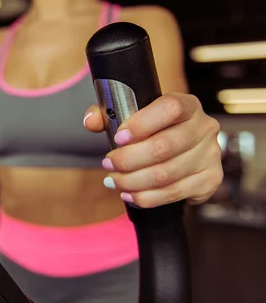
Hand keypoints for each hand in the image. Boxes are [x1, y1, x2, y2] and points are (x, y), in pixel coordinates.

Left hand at [84, 93, 223, 207]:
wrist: (175, 149)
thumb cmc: (149, 129)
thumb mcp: (128, 116)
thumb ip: (105, 115)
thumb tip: (91, 121)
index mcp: (186, 104)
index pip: (169, 108)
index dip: (142, 124)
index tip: (118, 138)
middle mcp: (204, 127)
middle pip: (164, 147)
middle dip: (128, 160)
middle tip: (108, 164)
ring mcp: (211, 155)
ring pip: (166, 174)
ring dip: (133, 181)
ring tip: (113, 181)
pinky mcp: (210, 179)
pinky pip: (174, 193)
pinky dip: (146, 198)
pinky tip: (129, 194)